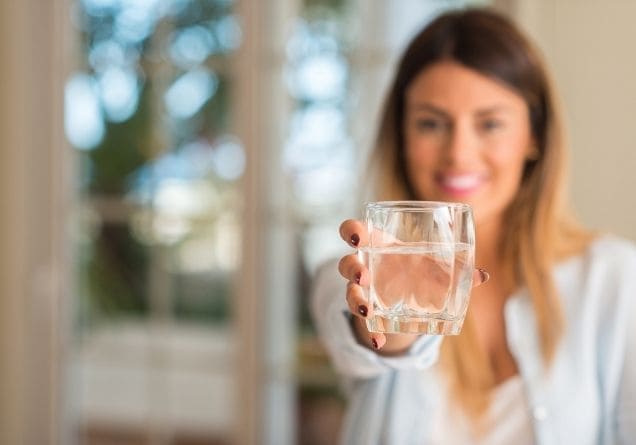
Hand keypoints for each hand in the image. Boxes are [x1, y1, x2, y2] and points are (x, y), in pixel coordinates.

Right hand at [338, 219, 489, 353]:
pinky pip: (363, 323)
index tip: (358, 239)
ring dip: (356, 300)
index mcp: (378, 245)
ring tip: (368, 310)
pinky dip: (370, 333)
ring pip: (349, 292)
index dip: (351, 232)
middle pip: (346, 262)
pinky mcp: (367, 312)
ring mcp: (363, 290)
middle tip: (364, 276)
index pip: (354, 231)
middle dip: (352, 268)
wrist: (411, 298)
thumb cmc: (420, 270)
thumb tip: (483, 276)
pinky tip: (379, 342)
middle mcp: (365, 266)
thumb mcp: (435, 269)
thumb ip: (456, 271)